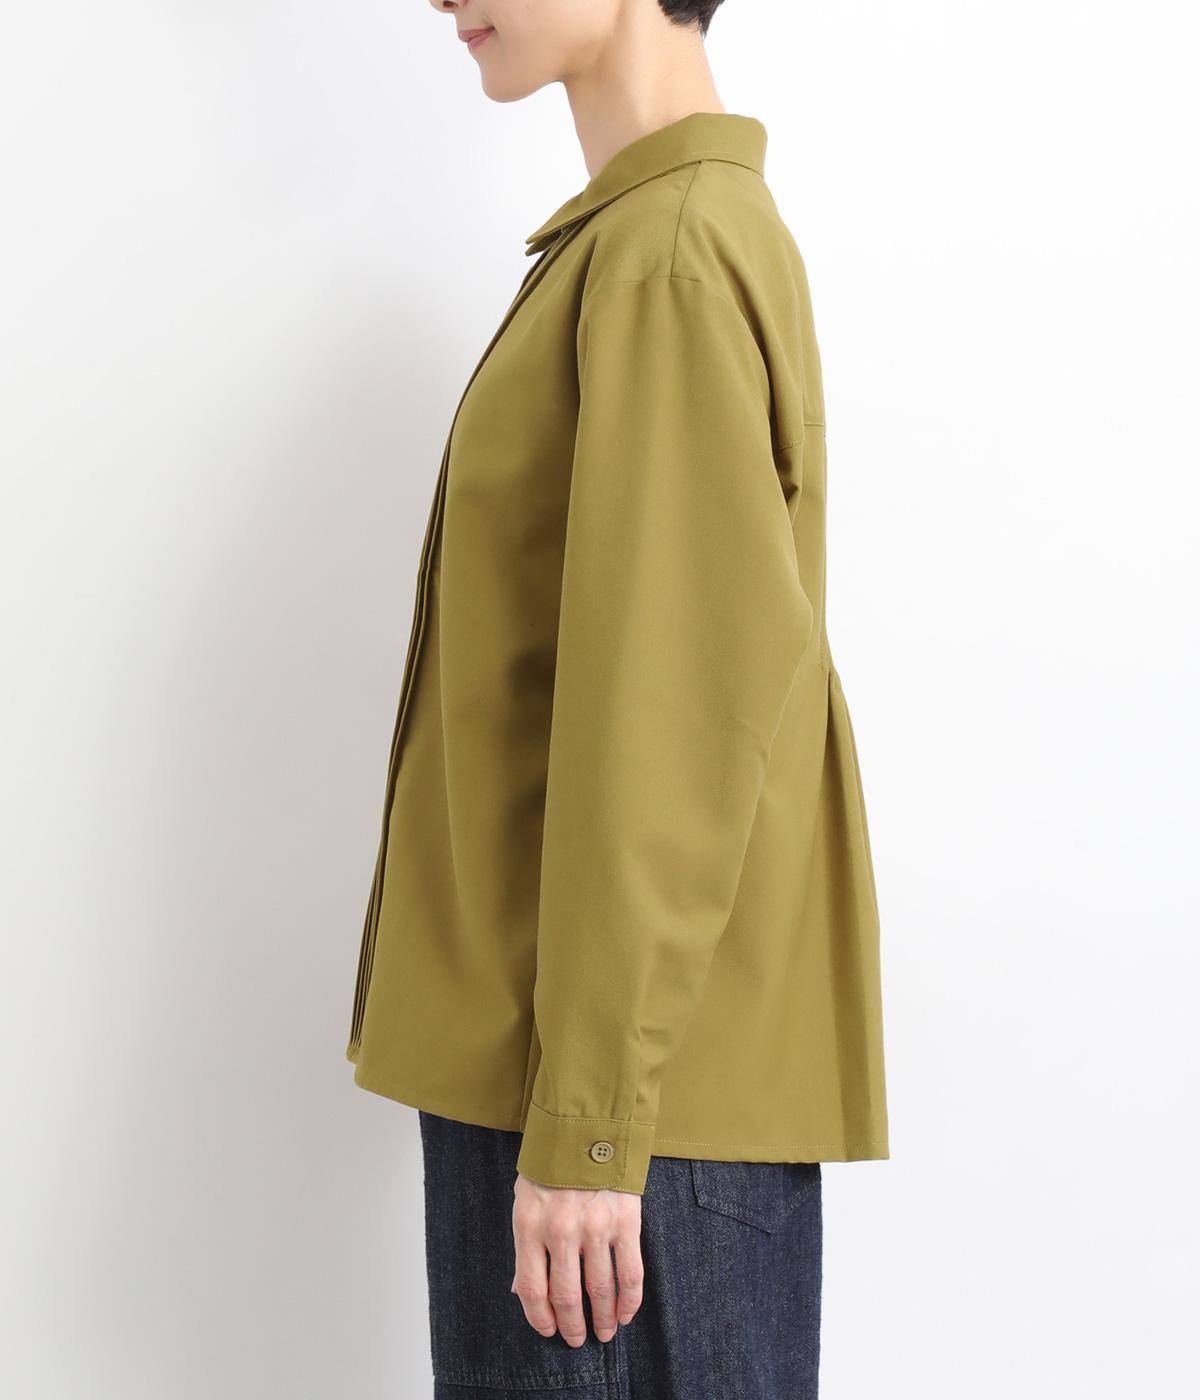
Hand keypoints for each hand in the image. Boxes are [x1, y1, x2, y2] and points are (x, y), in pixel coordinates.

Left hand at [510, 1170, 643, 1345]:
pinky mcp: (625, 1221)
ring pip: (600, 1290)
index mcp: (530, 1225)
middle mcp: (561, 1230)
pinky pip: (630, 1273)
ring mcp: (596, 1227)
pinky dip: (629, 1301)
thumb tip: (523, 1291)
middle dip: (572, 1326)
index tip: (549, 1331)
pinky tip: (625, 1314)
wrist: (587, 1128)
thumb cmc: (550, 1168)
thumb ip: (526, 1246)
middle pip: (566, 1296)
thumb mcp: (525, 1201)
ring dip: (602, 1319)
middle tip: (578, 1339)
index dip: (540, 1319)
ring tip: (603, 1332)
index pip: (532, 1289)